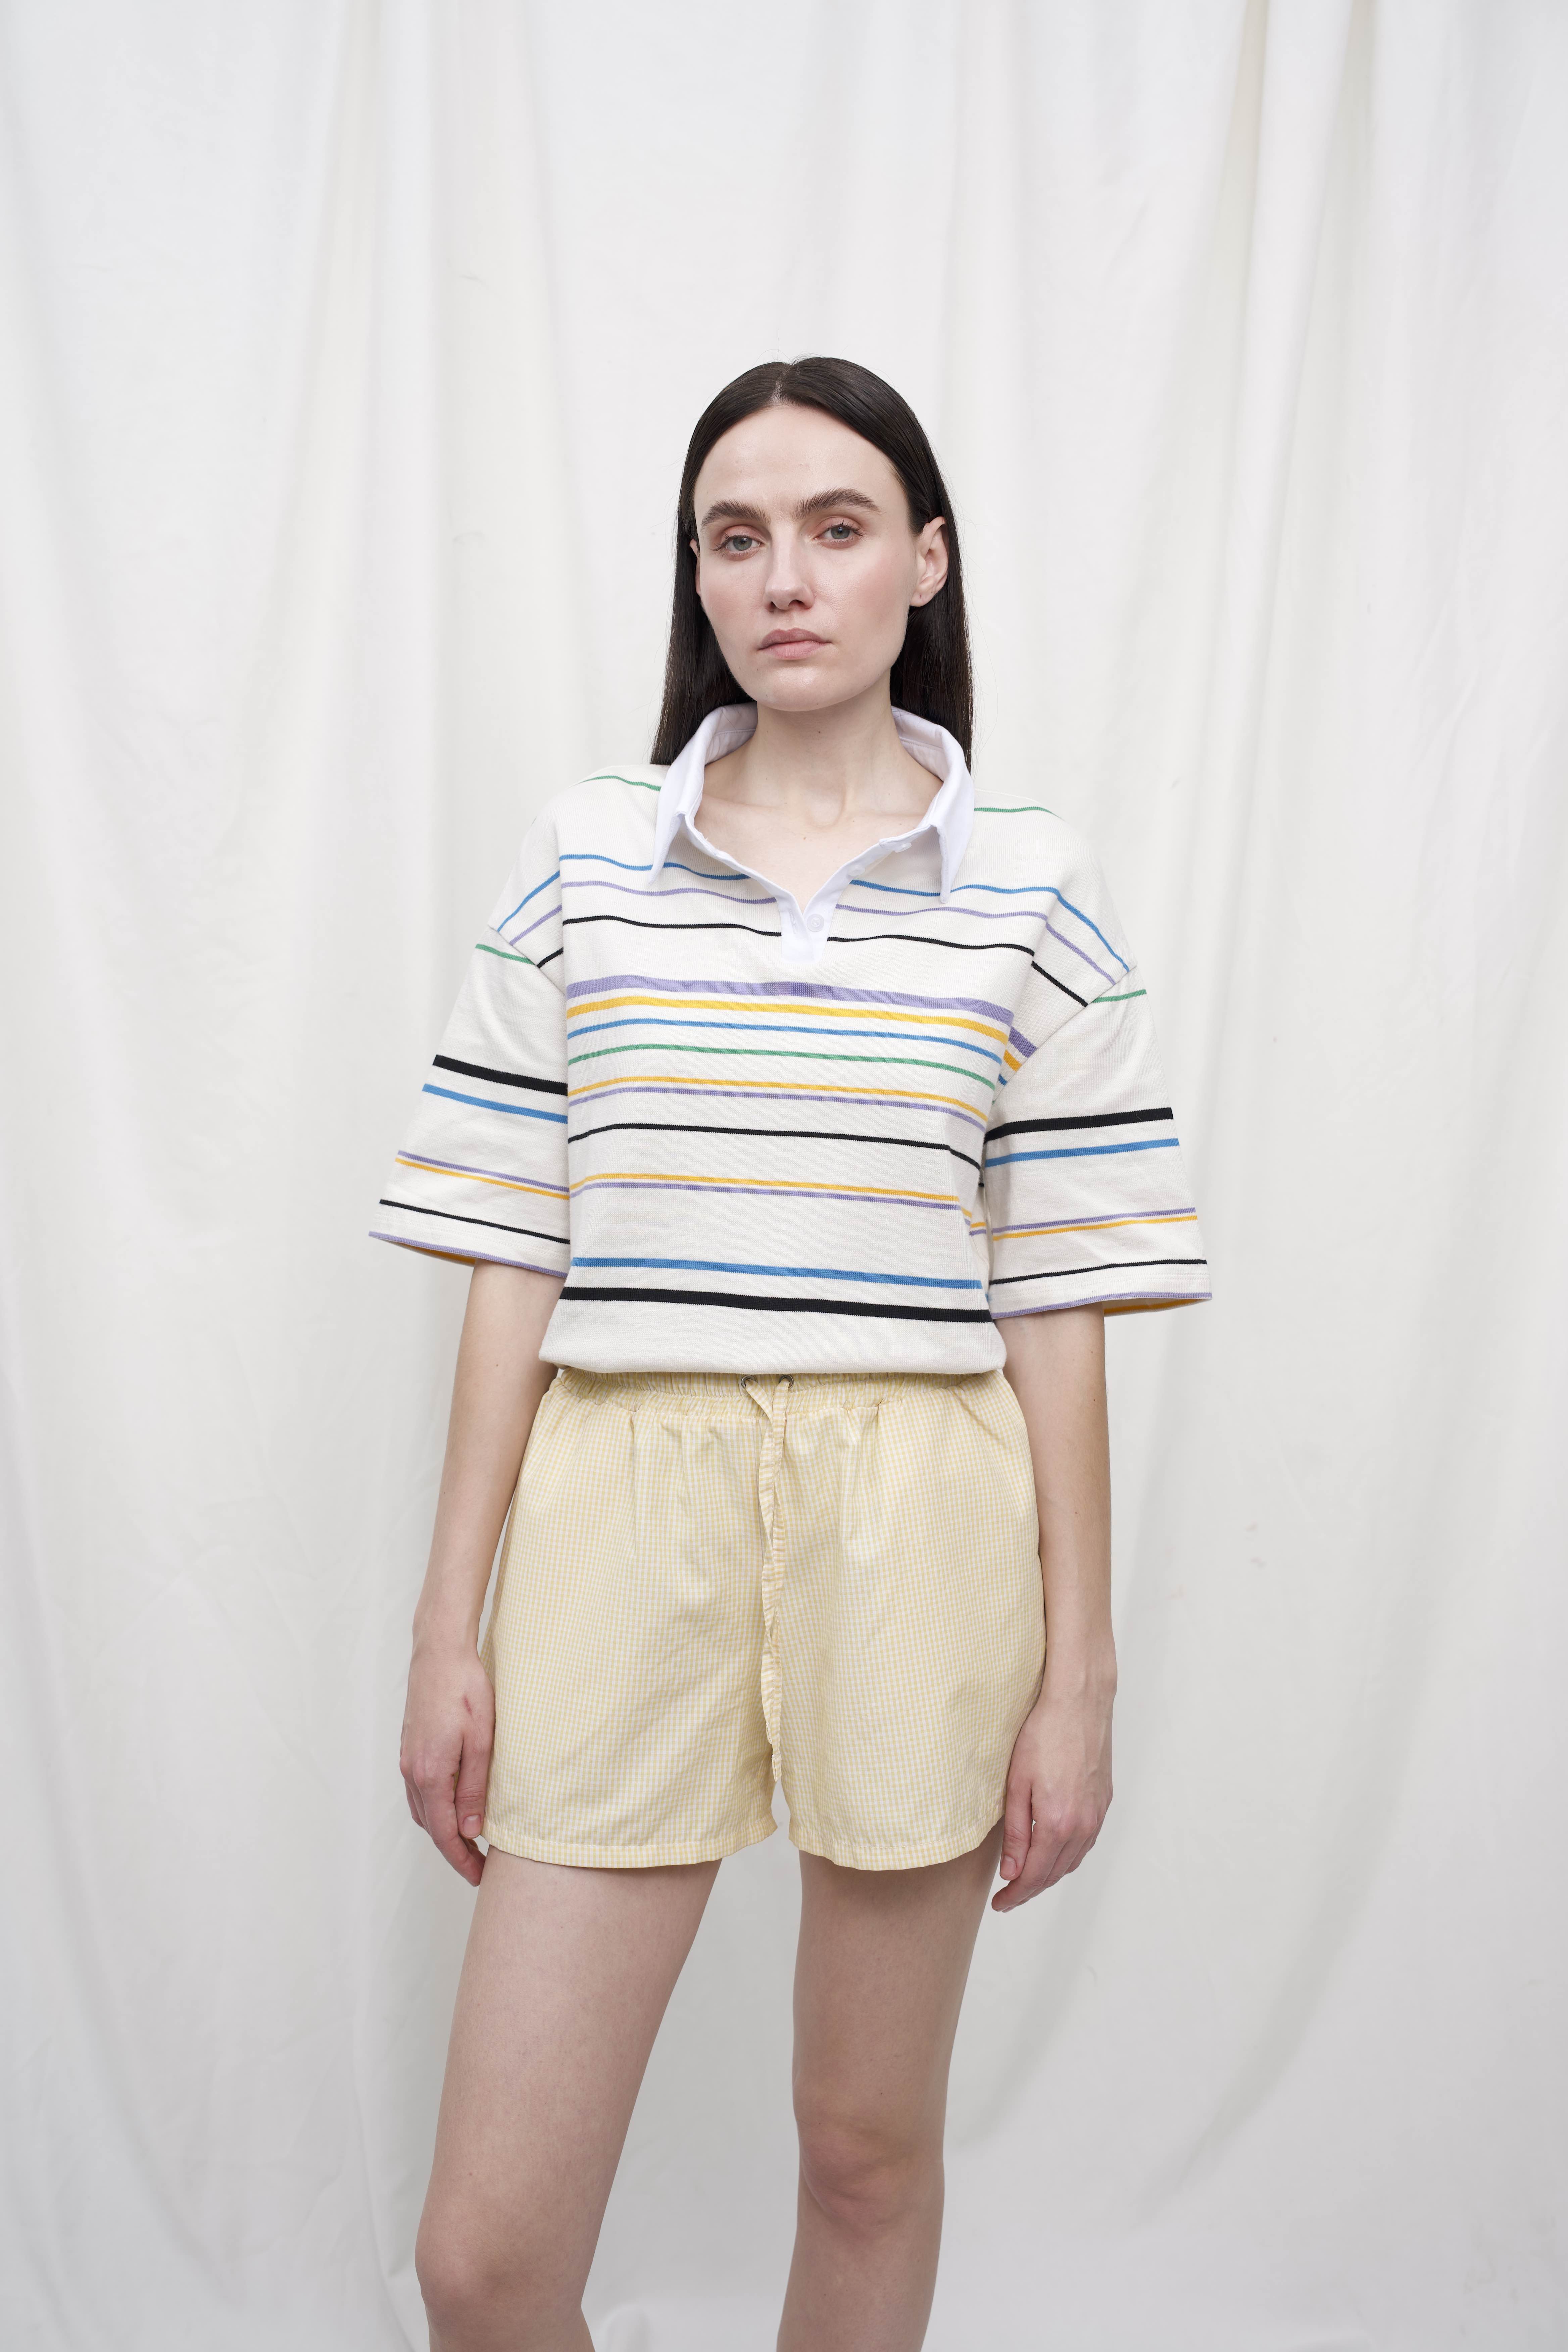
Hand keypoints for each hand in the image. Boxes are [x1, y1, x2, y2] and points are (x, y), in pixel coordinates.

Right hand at [400, 1636, 495, 1884]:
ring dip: (442, 1831)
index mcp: (431, 1773)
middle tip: (479, 1867)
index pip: (443, 1832)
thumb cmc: (466, 1689)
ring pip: (423, 1810)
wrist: (439, 1653)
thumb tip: (471, 1830)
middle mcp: (412, 1771)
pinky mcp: (410, 1748)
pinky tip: (451, 1808)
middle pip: (430, 1826)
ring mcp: (408, 1759)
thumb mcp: (481, 1740)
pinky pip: (420, 1791)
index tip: (479, 1876)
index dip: (461, 1859)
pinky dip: (434, 1809)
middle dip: (453, 1850)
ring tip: (469, 1843)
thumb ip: (474, 1788)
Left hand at [991, 1680, 1112, 1911]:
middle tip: (1008, 1896)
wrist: (1079, 1703)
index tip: (999, 1903)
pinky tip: (1054, 1853)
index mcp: (1058, 1823)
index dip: (1015, 1895)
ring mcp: (1097, 1814)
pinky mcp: (1104, 1802)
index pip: (1035, 1875)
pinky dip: (1068, 1856)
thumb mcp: (1016, 1784)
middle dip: (1030, 1889)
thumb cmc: (1043, 1735)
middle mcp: (1083, 1825)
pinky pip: (1085, 1843)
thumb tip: (1012, 1872)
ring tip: (1027, 1878)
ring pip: (1073, 1861)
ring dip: (1050, 1875)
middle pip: (1055, 1874)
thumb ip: (1016, 1833)